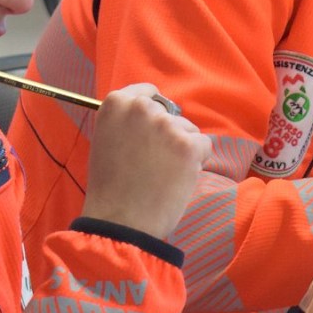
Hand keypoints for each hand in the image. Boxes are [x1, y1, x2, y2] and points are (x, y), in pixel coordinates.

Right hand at [79, 83, 214, 239]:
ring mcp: (167, 125)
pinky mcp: (189, 144)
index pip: (148, 92)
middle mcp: (141, 108)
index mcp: (115, 104)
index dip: (155, 111)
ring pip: (189, 130)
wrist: (121, 221)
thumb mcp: (107, 141)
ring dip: (182, 149)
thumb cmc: (112, 188)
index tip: (152, 128)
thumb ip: (128, 124)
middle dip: (169, 134)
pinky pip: (204, 146)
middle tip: (154, 162)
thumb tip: (153, 116)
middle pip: (171, 114)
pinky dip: (197, 163)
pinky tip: (177, 179)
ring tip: (162, 175)